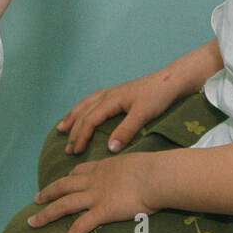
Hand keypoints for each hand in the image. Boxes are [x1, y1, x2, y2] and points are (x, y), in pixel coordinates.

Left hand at [28, 153, 156, 232]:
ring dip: (46, 213)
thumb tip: (145, 170)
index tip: (62, 180)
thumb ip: (136, 168)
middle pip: (64, 185)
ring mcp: (96, 196)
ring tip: (32, 222)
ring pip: (63, 204)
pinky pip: (80, 227)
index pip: (80, 170)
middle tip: (36, 199)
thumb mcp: (141, 162)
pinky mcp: (102, 212)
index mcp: (104, 166)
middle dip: (48, 192)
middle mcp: (95, 180)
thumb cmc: (156, 170)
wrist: (156, 175)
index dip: (69, 176)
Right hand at [57, 71, 183, 155]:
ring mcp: (111, 93)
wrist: (170, 80)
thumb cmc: (158, 96)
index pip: (89, 120)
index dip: (81, 136)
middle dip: (73, 131)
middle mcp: (107, 95)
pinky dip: (83, 108)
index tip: (75, 151)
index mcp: (110, 100)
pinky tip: (82, 111)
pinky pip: (92, 100)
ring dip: (72, 117)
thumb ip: (126, 131)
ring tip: (62, 128)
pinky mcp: (117, 93)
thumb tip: (109, 148)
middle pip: (83, 113)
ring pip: (85, 105)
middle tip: (67, 149)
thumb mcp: (143, 115)